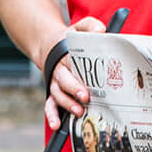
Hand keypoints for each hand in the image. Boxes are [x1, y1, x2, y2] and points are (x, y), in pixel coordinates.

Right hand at [44, 15, 106, 131]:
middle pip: (63, 81)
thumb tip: (101, 31)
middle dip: (74, 90)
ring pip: (57, 95)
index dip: (79, 73)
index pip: (71, 63)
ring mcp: (55, 83)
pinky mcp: (53, 92)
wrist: (50, 45)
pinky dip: (52, 115)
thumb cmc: (70, 39)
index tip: (88, 82)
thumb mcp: (80, 27)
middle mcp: (58, 70)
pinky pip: (50, 105)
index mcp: (66, 55)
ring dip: (66, 104)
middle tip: (85, 97)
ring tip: (78, 111)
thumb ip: (91, 26)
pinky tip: (57, 126)